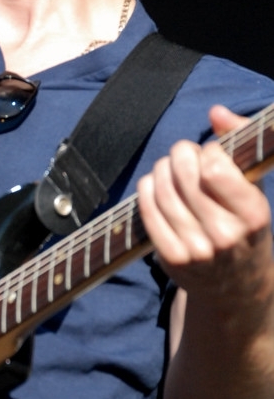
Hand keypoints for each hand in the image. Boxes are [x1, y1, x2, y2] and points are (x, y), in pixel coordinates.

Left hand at [137, 105, 272, 305]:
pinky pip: (148, 212)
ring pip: (162, 191)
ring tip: (167, 169)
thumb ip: (241, 143)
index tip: (208, 155)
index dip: (206, 153)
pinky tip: (152, 185)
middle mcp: (226, 235)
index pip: (214, 168)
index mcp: (253, 215)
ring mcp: (197, 250)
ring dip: (160, 170)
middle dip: (179, 155)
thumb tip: (217, 112)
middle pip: (184, 175)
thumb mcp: (253, 188)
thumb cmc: (243, 225)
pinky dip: (146, 191)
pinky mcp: (172, 258)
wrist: (236, 285)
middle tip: (182, 155)